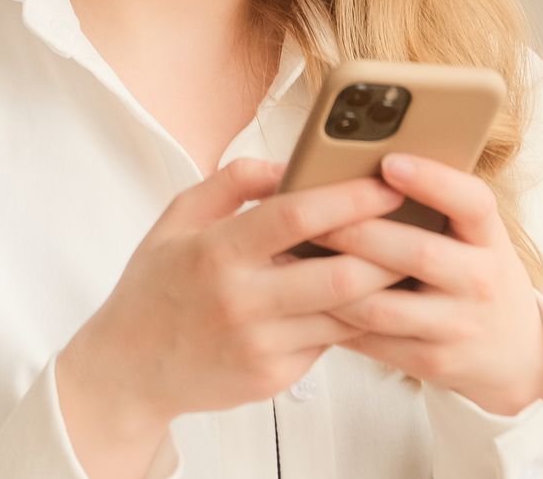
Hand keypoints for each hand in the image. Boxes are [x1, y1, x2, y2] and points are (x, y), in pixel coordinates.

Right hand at [62, 157, 409, 428]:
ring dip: (379, 287)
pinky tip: (362, 298)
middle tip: (415, 225)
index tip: (387, 181)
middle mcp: (241, 301)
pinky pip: (327, 343)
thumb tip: (288, 164)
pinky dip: (347, 318)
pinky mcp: (273, 378)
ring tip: (404, 259)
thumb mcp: (177, 218)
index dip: (350, 196)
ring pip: (344, 314)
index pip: (297, 217)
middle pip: (339, 274)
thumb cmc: (156, 287)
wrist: (127, 370)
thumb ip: (232, 181)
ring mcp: (260, 345)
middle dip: (387, 249)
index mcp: (217, 251)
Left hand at [311, 152, 542, 415]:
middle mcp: (481, 281)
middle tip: (313, 217)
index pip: (472, 202)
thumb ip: (439, 208)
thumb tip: (367, 166)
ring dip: (335, 282)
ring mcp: (457, 326)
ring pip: (383, 306)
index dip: (432, 180)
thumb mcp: (476, 239)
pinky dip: (336, 319)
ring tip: (298, 259)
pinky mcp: (431, 362)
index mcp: (491, 239)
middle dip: (358, 233)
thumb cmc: (477, 275)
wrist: (514, 351)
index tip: (390, 162)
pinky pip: (373, 340)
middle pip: (416, 253)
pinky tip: (310, 299)